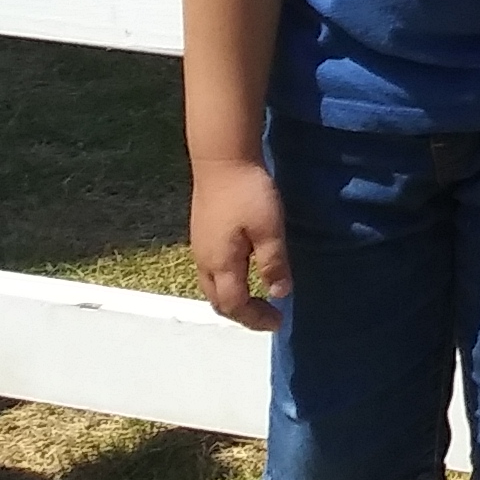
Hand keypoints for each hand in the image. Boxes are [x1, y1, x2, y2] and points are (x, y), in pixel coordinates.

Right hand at [189, 157, 292, 330]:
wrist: (221, 158)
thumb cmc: (248, 193)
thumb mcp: (269, 229)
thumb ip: (273, 263)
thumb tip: (279, 294)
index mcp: (221, 264)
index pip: (235, 305)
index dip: (255, 318)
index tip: (278, 322)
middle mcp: (204, 261)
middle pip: (218, 301)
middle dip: (241, 314)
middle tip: (266, 316)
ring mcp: (199, 247)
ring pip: (211, 287)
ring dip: (232, 299)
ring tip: (255, 299)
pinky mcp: (201, 233)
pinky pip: (210, 271)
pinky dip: (226, 282)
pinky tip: (241, 271)